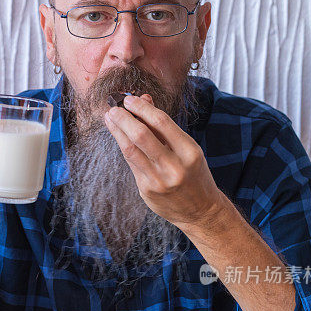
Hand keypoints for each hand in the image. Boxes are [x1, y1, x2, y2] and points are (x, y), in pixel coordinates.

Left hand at [104, 93, 222, 228]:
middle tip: (114, 108)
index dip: (142, 108)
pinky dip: (124, 147)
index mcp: (189, 152)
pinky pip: (131, 163)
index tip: (129, 99)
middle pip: (141, 135)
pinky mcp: (146, 190)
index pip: (161, 122)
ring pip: (130, 150)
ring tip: (110, 119)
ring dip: (117, 131)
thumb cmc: (194, 174)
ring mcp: (158, 180)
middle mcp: (174, 166)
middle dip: (123, 118)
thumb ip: (164, 126)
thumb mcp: (187, 148)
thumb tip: (144, 100)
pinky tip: (119, 137)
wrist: (200, 211)